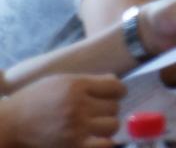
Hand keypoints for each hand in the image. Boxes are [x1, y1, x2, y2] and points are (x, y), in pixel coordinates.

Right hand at [0, 75, 124, 147]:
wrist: (11, 124)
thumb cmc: (36, 99)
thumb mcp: (61, 81)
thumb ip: (89, 81)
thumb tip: (116, 83)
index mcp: (77, 86)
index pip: (117, 88)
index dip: (116, 92)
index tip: (109, 96)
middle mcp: (78, 105)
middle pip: (114, 107)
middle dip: (107, 109)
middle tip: (94, 112)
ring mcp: (76, 127)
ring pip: (113, 125)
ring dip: (106, 126)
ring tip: (93, 125)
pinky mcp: (73, 146)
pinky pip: (105, 145)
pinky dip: (104, 142)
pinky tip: (93, 138)